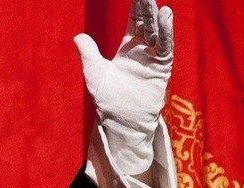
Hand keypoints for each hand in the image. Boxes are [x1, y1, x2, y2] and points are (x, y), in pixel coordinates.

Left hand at [74, 0, 173, 173]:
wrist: (119, 121)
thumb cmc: (107, 99)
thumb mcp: (94, 72)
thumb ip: (88, 53)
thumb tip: (78, 36)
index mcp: (129, 48)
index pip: (135, 22)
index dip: (137, 7)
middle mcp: (144, 50)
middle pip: (147, 23)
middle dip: (147, 7)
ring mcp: (154, 59)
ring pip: (157, 33)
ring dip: (157, 18)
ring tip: (158, 4)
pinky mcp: (161, 69)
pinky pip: (165, 48)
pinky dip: (165, 33)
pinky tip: (165, 17)